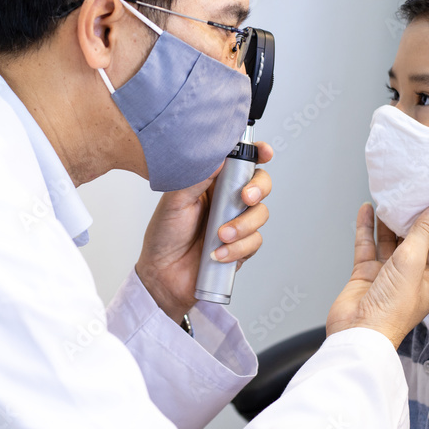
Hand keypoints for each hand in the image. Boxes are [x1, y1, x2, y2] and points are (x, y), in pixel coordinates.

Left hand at [135, 142, 273, 323]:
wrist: (163, 275)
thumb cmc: (164, 236)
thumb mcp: (175, 202)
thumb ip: (196, 178)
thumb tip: (217, 157)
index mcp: (212, 183)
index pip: (240, 163)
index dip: (257, 154)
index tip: (265, 153)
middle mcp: (228, 200)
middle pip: (260, 185)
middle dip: (258, 189)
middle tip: (245, 197)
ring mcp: (237, 223)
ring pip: (261, 214)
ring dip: (243, 225)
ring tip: (220, 235)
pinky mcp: (241, 247)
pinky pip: (254, 242)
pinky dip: (237, 249)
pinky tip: (217, 254)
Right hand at [326, 202, 428, 347]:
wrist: (360, 330)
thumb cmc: (392, 307)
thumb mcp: (414, 261)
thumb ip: (424, 232)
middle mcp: (409, 277)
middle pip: (410, 241)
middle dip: (408, 219)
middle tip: (408, 194)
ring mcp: (385, 275)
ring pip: (386, 242)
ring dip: (386, 222)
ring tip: (387, 198)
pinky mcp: (365, 275)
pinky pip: (366, 246)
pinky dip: (366, 228)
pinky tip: (366, 210)